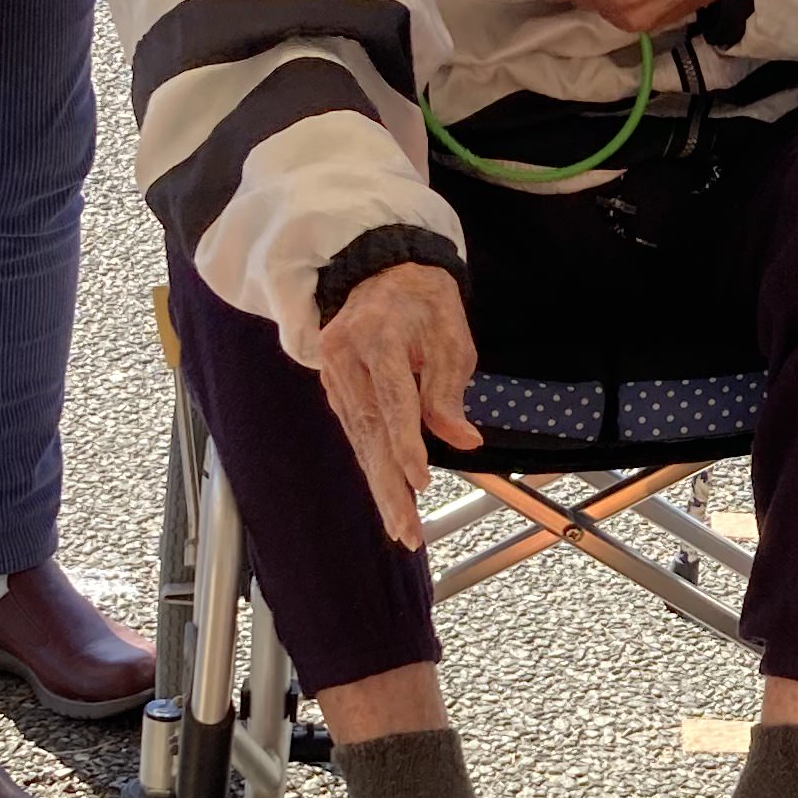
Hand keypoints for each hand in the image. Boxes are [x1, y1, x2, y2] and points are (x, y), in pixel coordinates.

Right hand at [317, 262, 478, 549]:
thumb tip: (463, 440)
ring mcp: (333, 372)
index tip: (420, 482)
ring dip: (380, 485)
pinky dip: (371, 463)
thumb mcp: (450, 332)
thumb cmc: (422, 297)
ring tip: (401, 526)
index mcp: (377, 335)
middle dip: (389, 486)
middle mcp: (345, 356)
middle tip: (407, 530)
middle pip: (368, 431)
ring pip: (358, 438)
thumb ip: (450, 388)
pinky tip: (387, 494)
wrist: (378, 267)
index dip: (406, 445)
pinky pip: (355, 429)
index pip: (392, 400)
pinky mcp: (334, 385)